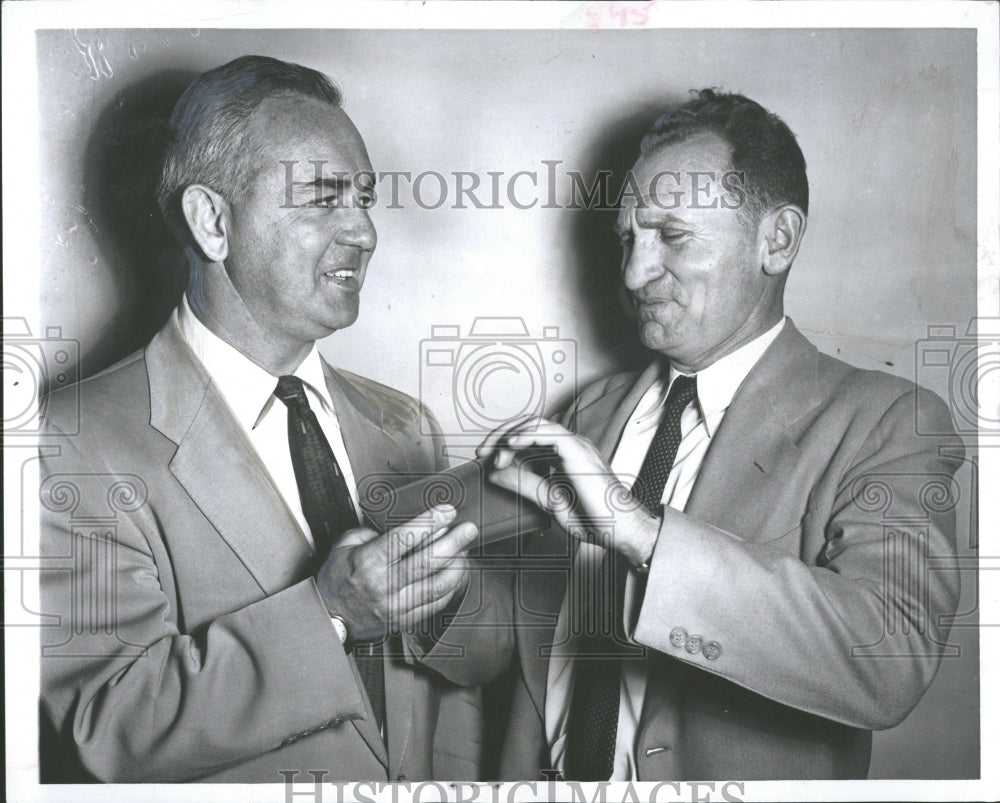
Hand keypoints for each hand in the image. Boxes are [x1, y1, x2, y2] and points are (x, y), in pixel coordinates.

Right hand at [315, 504, 477, 641]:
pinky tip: (455, 574)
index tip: (447, 511)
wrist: (329, 619)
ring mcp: (397, 606)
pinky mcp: (404, 620)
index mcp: (369, 563)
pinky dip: (450, 587)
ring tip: (464, 551)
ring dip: (457, 566)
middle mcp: (385, 585)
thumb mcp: (344, 546)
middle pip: (428, 561)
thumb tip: (397, 523)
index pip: (405, 538)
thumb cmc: (337, 581)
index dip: (430, 522)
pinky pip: (436, 604)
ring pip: (438, 585)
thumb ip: (370, 531)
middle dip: (454, 542)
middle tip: (468, 529)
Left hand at [477, 417, 660, 566]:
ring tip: (495, 454)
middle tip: (483, 453)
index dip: (504, 443)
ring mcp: (575, 446)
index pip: (529, 436)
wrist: (620, 530)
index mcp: (564, 456)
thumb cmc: (595, 518)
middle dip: (501, 435)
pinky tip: (511, 445)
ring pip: (536, 423)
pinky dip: (525, 435)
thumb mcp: (548, 501)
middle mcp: (570, 446)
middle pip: (529, 425)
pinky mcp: (578, 451)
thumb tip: (496, 474)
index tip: (486, 458)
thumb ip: (524, 485)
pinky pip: (548, 432)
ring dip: (510, 435)